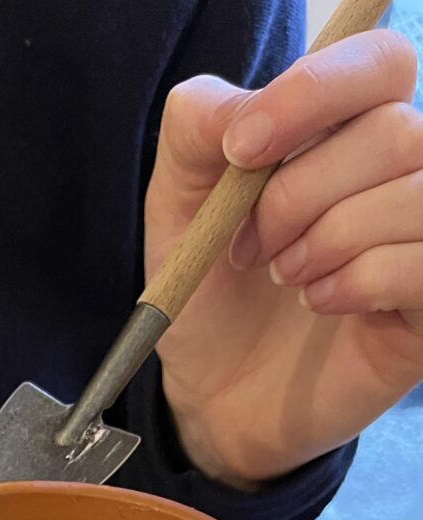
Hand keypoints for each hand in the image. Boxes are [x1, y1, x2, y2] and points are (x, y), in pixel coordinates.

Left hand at [146, 30, 422, 487]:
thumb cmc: (209, 296)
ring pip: (414, 195)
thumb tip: (235, 108)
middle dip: (300, 193)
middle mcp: (403, 175)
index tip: (243, 148)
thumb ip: (195, 133)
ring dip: (328, 239)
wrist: (212, 397)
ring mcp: (422, 238)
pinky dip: (358, 282)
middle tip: (251, 249)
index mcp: (350, 130)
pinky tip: (322, 303)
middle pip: (395, 132)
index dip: (315, 93)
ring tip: (285, 279)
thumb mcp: (180, 207)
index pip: (380, 64)